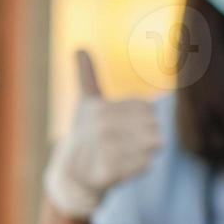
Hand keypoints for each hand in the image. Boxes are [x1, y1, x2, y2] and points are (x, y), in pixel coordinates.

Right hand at [42, 49, 160, 218]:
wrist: (71, 175)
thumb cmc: (85, 135)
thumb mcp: (86, 104)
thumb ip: (87, 77)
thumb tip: (79, 47)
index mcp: (100, 108)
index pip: (147, 108)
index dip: (144, 118)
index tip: (126, 126)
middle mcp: (101, 125)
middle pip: (153, 126)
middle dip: (148, 135)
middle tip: (128, 143)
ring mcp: (104, 149)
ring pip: (152, 144)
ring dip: (146, 151)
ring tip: (128, 154)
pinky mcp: (109, 172)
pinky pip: (145, 165)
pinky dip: (142, 167)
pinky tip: (127, 167)